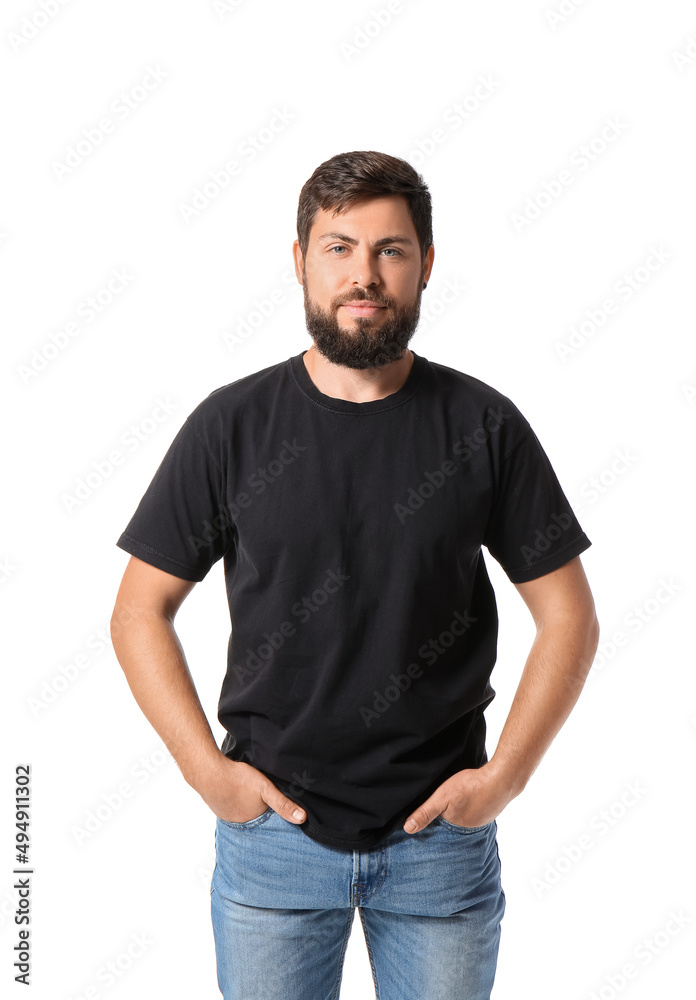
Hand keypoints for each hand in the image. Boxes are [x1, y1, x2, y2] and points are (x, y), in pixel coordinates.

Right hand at [191, 755, 306, 824]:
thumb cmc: (237, 779)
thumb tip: (302, 818)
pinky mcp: (218, 806)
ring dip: (247, 806)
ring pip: (242, 812)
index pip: (268, 822)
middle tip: (263, 798)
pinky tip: (236, 791)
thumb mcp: (266, 789)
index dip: (274, 814)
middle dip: (261, 811)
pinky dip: (235, 801)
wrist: (208, 771)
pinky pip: (230, 806)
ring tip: (250, 795)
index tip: (277, 808)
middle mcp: (239, 823)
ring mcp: (226, 815)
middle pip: (255, 817)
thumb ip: (283, 804)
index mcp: (252, 821)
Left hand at [403, 762, 516, 833]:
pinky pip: (476, 810)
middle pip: (452, 823)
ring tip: (456, 802)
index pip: (439, 828)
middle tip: (442, 806)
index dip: (432, 823)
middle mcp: (469, 827)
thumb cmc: (471, 786)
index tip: (424, 819)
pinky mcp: (491, 809)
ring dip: (460, 811)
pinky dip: (472, 805)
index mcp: (455, 826)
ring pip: (465, 816)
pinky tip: (471, 797)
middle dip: (446, 817)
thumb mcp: (442, 797)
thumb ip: (426, 812)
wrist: (503, 778)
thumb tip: (407, 829)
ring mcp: (482, 819)